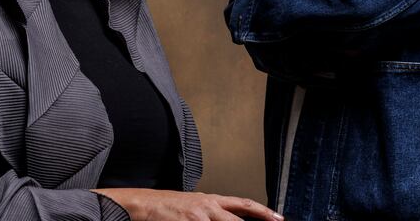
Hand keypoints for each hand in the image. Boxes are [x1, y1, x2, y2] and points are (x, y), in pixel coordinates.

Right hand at [94, 188, 281, 220]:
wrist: (141, 205)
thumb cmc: (164, 207)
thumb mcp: (191, 205)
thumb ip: (210, 212)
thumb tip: (226, 218)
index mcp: (210, 200)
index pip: (243, 205)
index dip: (263, 212)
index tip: (278, 219)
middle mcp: (208, 208)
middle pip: (238, 219)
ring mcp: (198, 218)